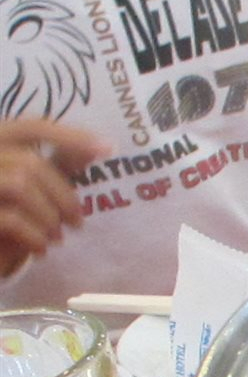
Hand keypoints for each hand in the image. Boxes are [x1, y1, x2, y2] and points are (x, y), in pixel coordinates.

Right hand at [0, 119, 109, 277]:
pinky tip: (41, 249)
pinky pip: (10, 218)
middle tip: (78, 223)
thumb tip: (101, 145)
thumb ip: (58, 165)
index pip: (31, 127)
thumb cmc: (10, 217)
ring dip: (49, 217)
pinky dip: (34, 235)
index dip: (69, 137)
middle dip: (63, 196)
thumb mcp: (34, 188)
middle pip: (30, 163)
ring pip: (20, 186)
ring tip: (57, 238)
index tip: (108, 148)